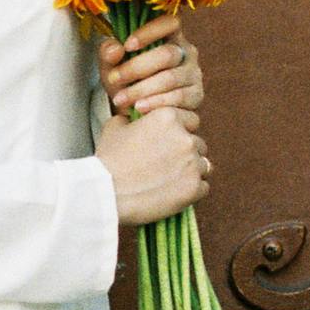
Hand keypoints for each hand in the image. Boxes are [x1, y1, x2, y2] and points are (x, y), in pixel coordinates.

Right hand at [97, 104, 209, 226]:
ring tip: (169, 180)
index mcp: (169, 117)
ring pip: (204, 165)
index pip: (191, 121)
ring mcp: (193, 163)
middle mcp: (185, 137)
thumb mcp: (115, 126)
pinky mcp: (194, 187)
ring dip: (190, 171)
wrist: (106, 192)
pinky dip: (191, 190)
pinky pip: (203, 187)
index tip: (168, 144)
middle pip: (199, 144)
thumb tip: (136, 117)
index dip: (180, 132)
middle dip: (186, 153)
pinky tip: (173, 192)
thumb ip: (133, 117)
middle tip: (167, 165)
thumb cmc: (109, 159)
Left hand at [98, 14, 203, 118]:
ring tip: (120, 99)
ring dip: (141, 89)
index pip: (170, 22)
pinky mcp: (196, 95)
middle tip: (114, 79)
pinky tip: (138, 107)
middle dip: (136, 67)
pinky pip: (178, 97)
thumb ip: (108, 53)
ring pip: (170, 78)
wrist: (137, 111)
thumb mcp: (111, 66)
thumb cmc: (125, 81)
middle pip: (167, 54)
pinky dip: (154, 103)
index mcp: (169, 35)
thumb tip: (116, 49)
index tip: (127, 46)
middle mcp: (186, 51)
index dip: (150, 31)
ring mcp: (193, 73)